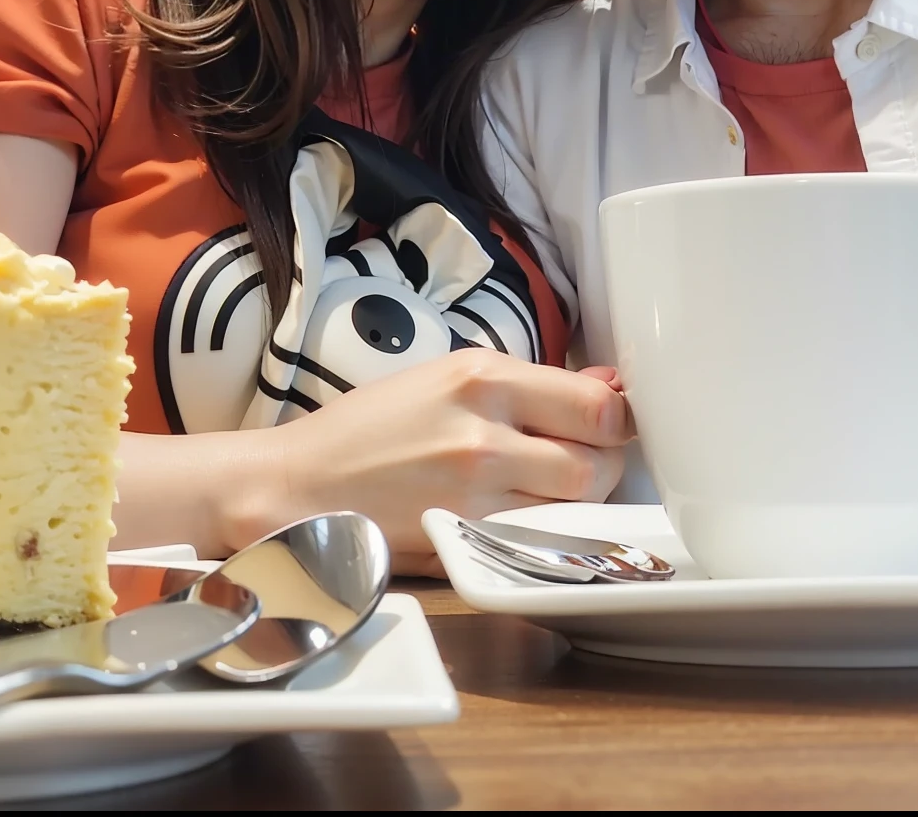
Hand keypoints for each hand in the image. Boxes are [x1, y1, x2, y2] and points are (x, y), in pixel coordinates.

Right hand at [261, 349, 633, 573]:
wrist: (298, 485)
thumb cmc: (369, 430)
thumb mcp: (446, 380)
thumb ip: (527, 386)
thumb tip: (605, 388)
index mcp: (480, 377)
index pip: (595, 405)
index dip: (619, 418)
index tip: (614, 422)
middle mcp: (483, 432)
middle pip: (596, 459)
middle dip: (604, 461)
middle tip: (585, 459)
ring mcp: (474, 493)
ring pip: (574, 504)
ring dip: (579, 499)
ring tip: (551, 489)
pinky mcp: (463, 539)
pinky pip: (536, 536)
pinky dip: (545, 530)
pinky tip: (525, 517)